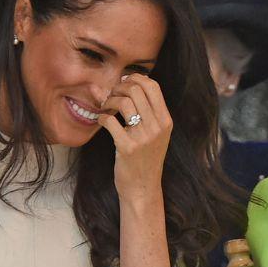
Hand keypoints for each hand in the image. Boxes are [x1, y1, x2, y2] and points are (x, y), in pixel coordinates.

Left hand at [97, 73, 172, 203]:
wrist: (143, 188)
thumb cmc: (145, 159)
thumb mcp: (152, 134)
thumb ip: (142, 110)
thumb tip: (120, 82)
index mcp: (166, 121)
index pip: (153, 86)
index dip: (136, 78)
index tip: (123, 82)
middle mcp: (158, 127)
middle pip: (136, 90)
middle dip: (119, 87)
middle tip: (111, 95)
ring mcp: (144, 137)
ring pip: (123, 102)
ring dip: (109, 100)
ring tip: (106, 107)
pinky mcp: (127, 147)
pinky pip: (110, 121)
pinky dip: (102, 117)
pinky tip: (101, 120)